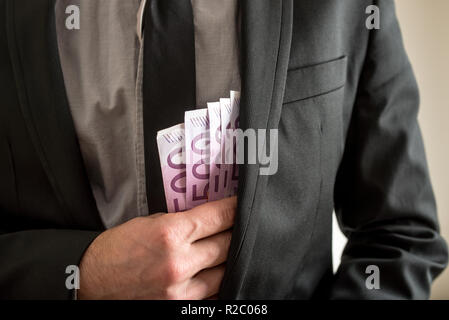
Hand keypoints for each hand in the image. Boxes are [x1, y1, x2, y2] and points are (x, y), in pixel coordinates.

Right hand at [77, 196, 236, 299]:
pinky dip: (219, 284)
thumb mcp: (150, 224)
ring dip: (230, 260)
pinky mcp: (179, 308)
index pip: (218, 218)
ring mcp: (180, 291)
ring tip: (233, 250)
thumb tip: (211, 220)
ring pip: (225, 273)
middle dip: (236, 233)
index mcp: (170, 234)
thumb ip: (183, 222)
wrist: (91, 281)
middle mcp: (178, 263)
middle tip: (243, 226)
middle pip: (226, 245)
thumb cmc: (118, 249)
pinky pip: (213, 296)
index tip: (241, 205)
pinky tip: (220, 273)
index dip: (234, 209)